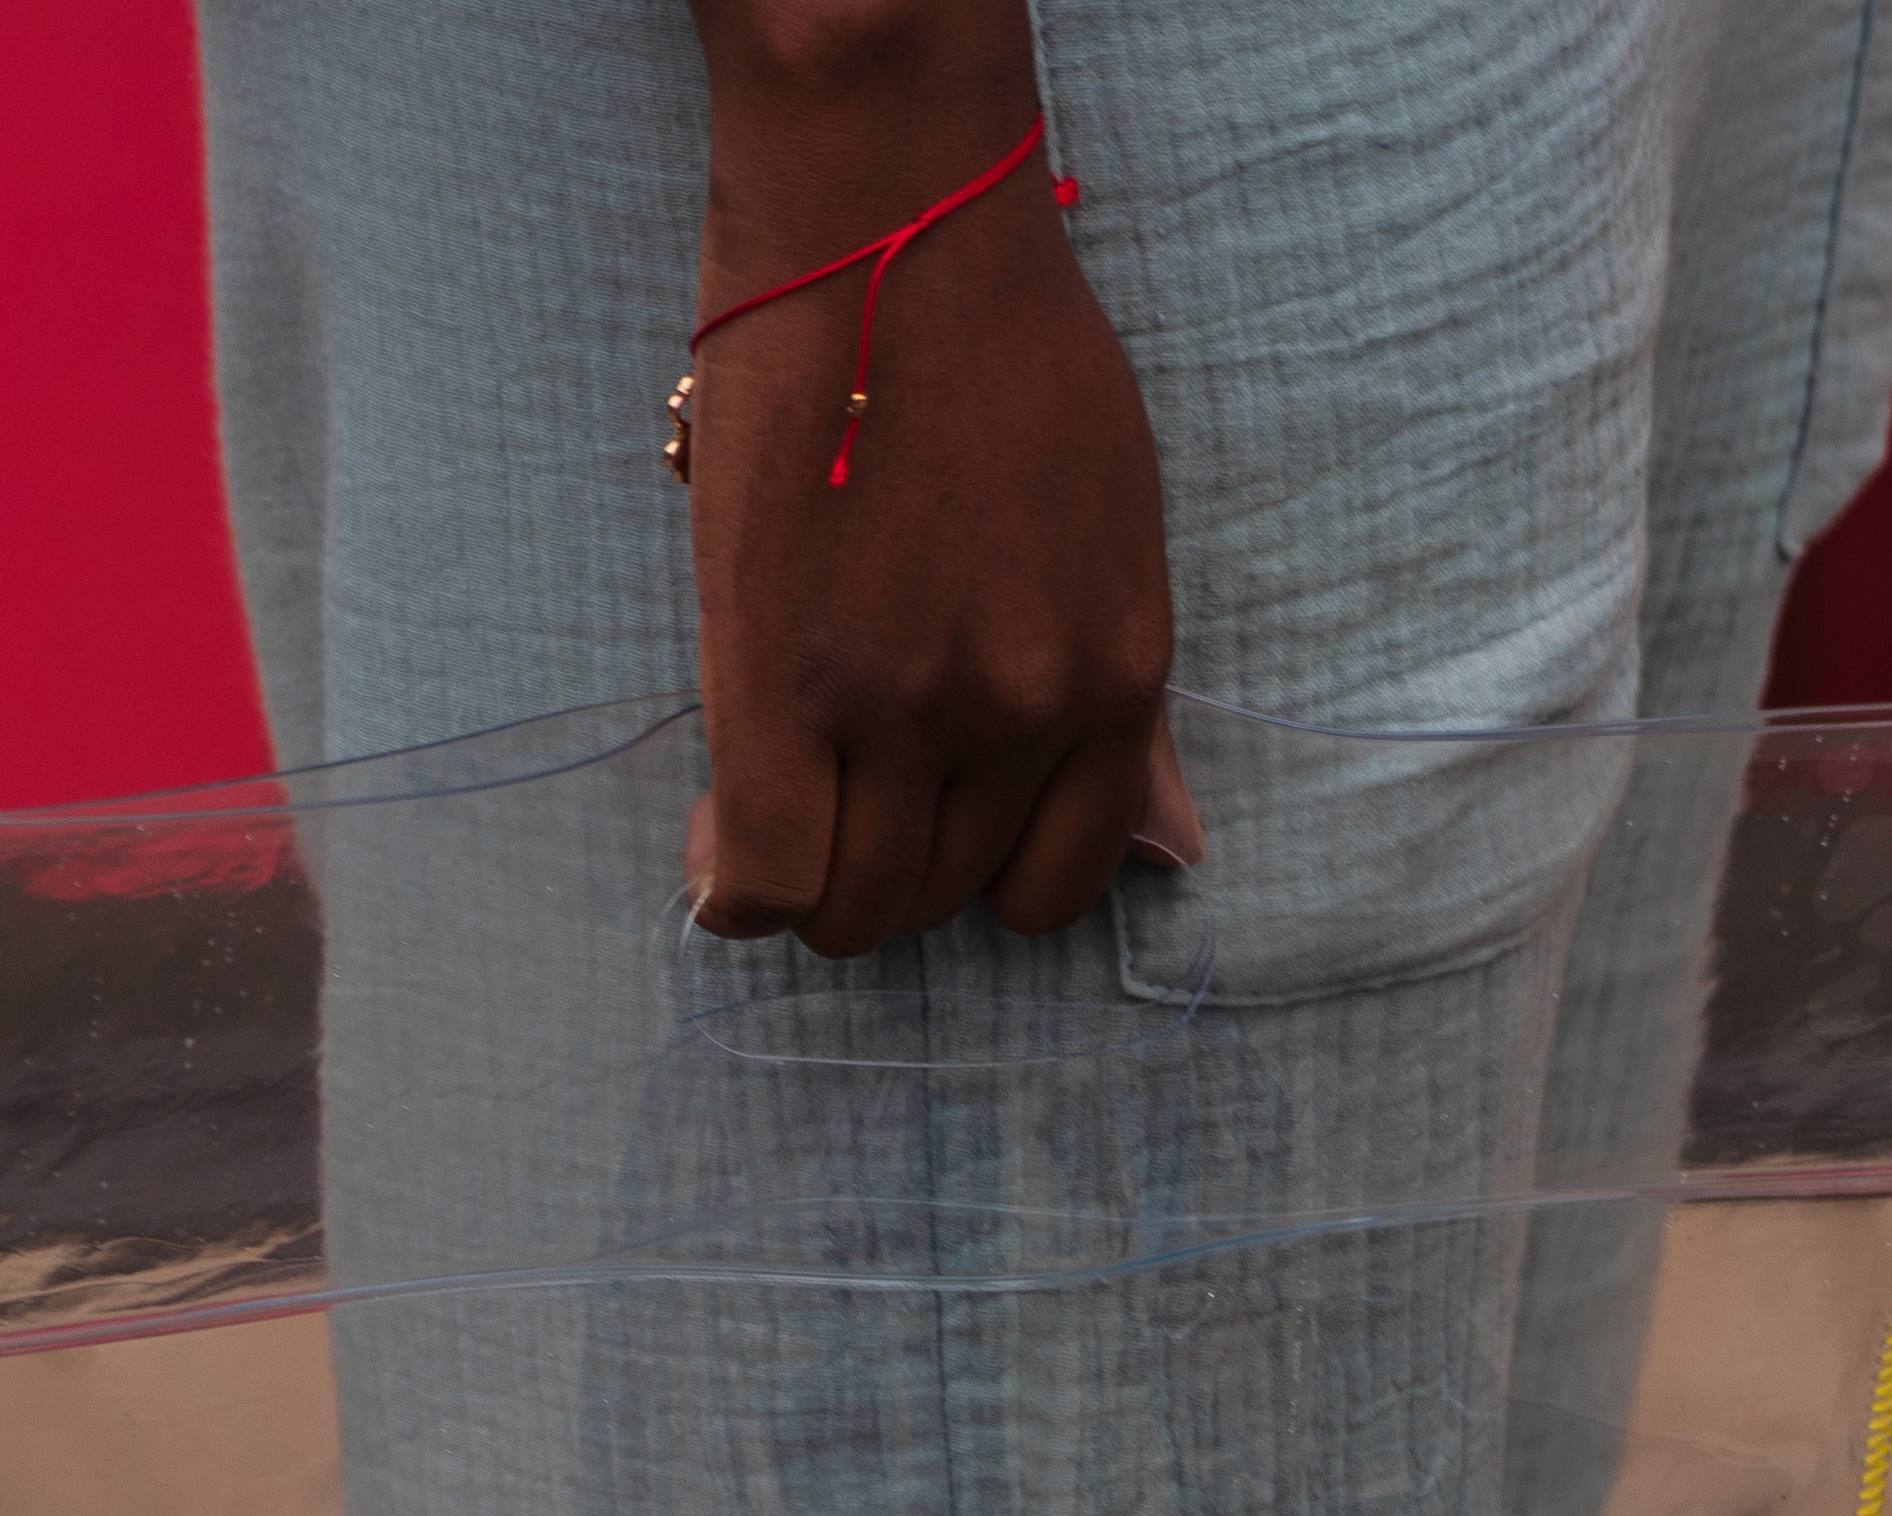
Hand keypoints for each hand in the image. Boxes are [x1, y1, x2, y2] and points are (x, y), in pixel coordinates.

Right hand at [676, 0, 1192, 954]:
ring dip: (798, 875)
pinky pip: (760, 879)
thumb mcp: (1114, 533)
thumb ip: (1125, 703)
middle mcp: (1023, 710)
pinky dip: (727, 881)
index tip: (929, 820)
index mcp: (1114, 673)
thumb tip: (1179, 848)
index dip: (978, 875)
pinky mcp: (789, 692)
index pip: (1054, 885)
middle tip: (829, 785)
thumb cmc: (1000, 356)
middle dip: (880, 865)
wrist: (891, 235)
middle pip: (936, 899)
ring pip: (848, 905)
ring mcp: (906, 709)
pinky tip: (712, 832)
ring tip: (767, 792)